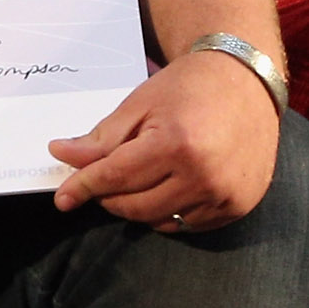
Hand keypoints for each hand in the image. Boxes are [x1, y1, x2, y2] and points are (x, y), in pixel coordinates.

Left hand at [48, 48, 279, 233]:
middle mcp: (202, 174)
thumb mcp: (140, 104)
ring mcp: (223, 194)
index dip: (84, 187)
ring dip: (138, 206)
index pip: (115, 177)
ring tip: (140, 178)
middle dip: (109, 196)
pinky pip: (188, 225)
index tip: (63, 199)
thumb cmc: (190, 87)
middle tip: (103, 180)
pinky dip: (169, 213)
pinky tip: (169, 187)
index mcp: (175, 143)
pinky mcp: (237, 206)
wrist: (247, 81)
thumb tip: (61, 156)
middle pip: (134, 206)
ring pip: (159, 220)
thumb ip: (102, 138)